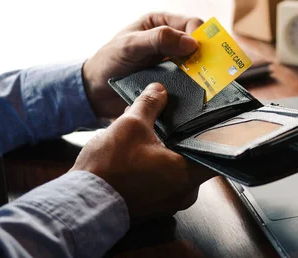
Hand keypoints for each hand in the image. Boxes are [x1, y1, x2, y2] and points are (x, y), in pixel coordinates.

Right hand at [71, 82, 216, 222]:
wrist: (80, 202)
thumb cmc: (107, 170)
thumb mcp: (130, 125)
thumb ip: (150, 104)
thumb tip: (159, 90)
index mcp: (187, 174)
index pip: (217, 153)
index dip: (217, 135)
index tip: (211, 122)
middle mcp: (184, 193)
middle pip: (197, 160)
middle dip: (185, 141)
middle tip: (176, 124)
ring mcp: (169, 203)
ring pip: (179, 172)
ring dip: (169, 154)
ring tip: (154, 137)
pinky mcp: (154, 207)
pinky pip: (164, 183)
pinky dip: (158, 168)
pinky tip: (143, 153)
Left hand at [83, 13, 202, 117]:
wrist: (95, 92)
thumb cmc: (109, 61)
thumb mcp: (130, 45)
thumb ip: (158, 39)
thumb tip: (192, 42)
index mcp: (161, 23)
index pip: (191, 24)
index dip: (199, 36)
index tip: (200, 52)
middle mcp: (170, 41)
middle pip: (199, 44)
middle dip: (205, 55)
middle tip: (209, 69)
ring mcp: (172, 62)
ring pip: (198, 64)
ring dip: (202, 72)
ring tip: (204, 83)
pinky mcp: (173, 81)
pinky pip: (190, 81)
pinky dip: (194, 86)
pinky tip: (196, 92)